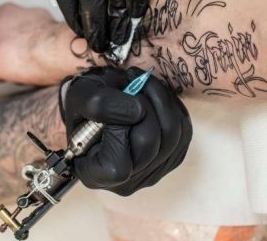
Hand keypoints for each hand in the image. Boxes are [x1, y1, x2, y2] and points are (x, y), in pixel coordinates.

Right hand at [0, 3, 66, 85]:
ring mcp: (42, 26)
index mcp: (2, 12)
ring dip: (16, 64)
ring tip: (18, 77)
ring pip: (21, 48)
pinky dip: (34, 65)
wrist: (59, 56)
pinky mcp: (56, 40)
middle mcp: (23, 15)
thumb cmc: (23, 51)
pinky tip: (34, 75)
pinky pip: (39, 54)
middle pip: (2, 41)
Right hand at [60, 66, 191, 195]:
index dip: (118, 133)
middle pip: (148, 146)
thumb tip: (138, 112)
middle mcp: (124, 182)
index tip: (113, 104)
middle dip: (143, 106)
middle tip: (131, 83)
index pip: (116, 167)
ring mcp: (151, 173)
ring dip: (160, 100)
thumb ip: (102, 104)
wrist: (102, 101)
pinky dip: (172, 107)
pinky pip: (184, 132)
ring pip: (172, 136)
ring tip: (142, 84)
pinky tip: (154, 97)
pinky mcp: (172, 158)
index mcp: (93, 174)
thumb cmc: (86, 102)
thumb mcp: (81, 95)